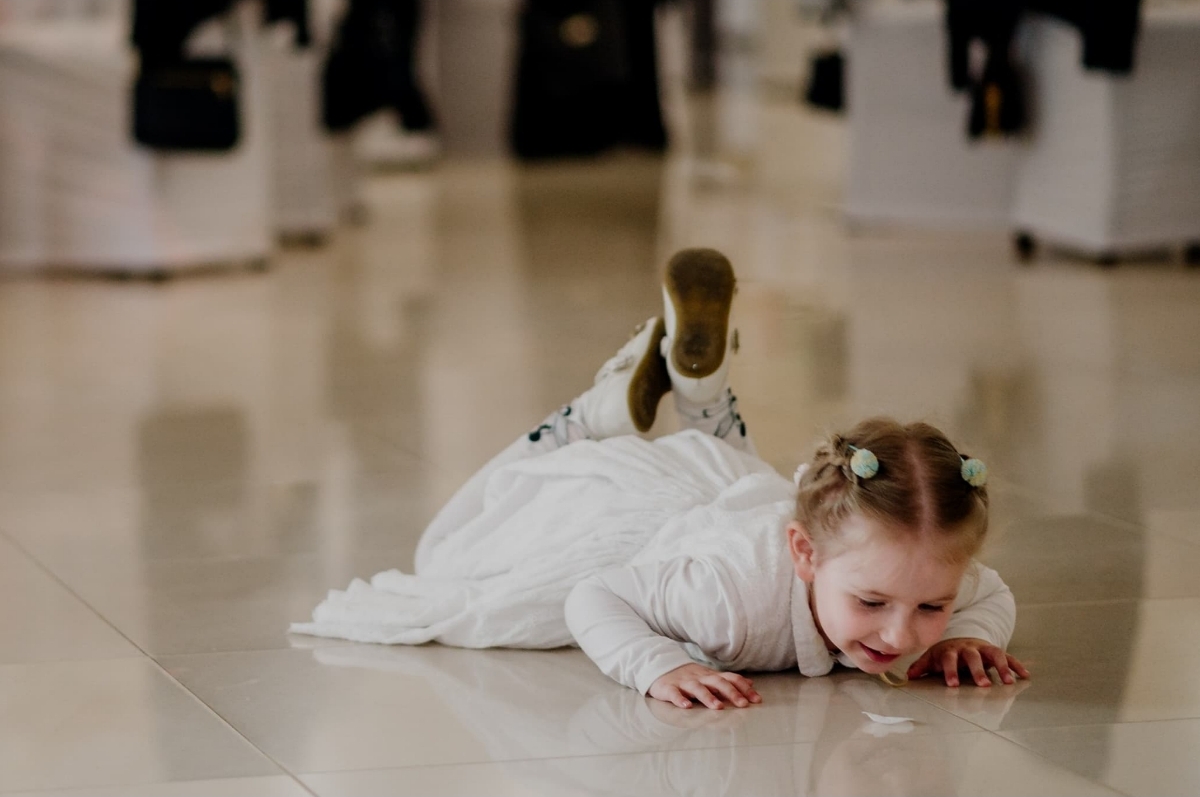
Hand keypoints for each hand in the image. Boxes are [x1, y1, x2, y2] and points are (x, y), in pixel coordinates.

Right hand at [648, 663, 761, 708]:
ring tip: (718, 707)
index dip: (743, 688)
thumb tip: (750, 683)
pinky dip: (680, 699)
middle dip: (731, 693)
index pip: (730, 679)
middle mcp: (699, 678)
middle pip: (717, 682)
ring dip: (708, 697)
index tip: (756, 700)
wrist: (660, 667)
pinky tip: (686, 706)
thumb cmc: (689, 677)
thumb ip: (729, 681)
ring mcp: (683, 683)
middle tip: (743, 704)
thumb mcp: (710, 677)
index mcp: (710, 676)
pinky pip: (674, 693)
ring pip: (697, 688)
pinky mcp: (668, 688)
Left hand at [906, 637, 1030, 686]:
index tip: (952, 685)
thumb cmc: (946, 653)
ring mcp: (983, 648)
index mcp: (951, 650)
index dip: (950, 671)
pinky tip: (1025, 675)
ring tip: (1008, 682)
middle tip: (983, 685)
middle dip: (978, 670)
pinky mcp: (996, 651)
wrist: (961, 638)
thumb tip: (908, 677)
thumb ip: (921, 667)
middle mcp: (968, 648)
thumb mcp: (932, 658)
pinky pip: (1008, 656)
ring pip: (994, 654)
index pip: (949, 659)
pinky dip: (1017, 665)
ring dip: (1002, 667)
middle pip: (973, 657)